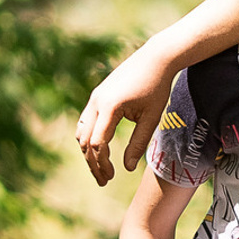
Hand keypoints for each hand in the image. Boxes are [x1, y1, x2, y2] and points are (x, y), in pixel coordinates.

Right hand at [77, 45, 177, 187]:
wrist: (155, 58)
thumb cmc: (157, 87)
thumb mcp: (152, 117)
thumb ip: (139, 143)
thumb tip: (126, 168)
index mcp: (110, 107)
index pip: (98, 143)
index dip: (103, 163)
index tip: (112, 177)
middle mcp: (96, 102)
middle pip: (85, 141)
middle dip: (93, 163)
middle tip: (104, 180)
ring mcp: (94, 98)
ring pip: (81, 132)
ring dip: (88, 152)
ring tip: (101, 169)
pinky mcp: (97, 96)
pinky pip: (85, 121)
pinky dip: (89, 138)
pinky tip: (100, 151)